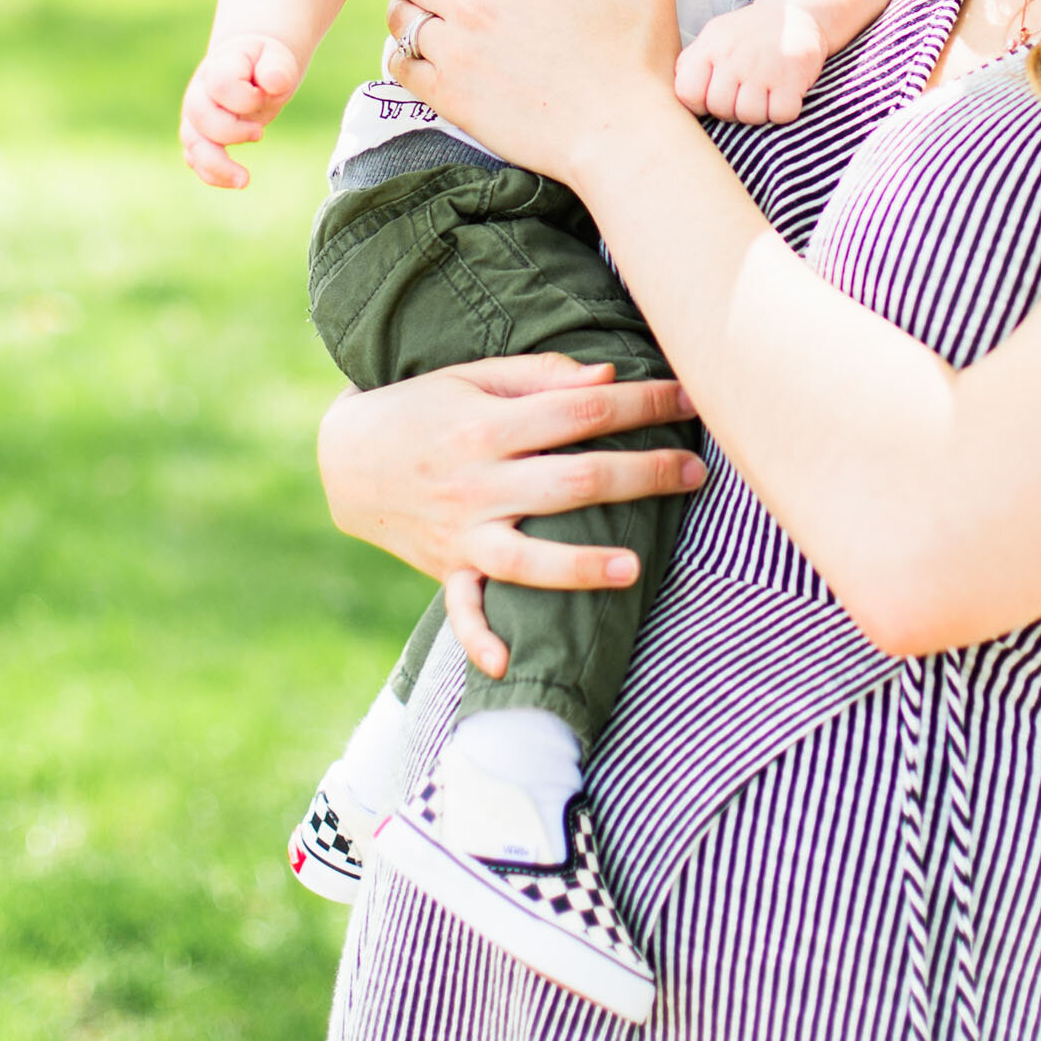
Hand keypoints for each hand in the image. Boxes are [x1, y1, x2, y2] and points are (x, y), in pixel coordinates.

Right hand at [181, 33, 302, 187]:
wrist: (252, 67)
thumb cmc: (266, 63)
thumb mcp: (278, 59)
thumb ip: (278, 68)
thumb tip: (274, 82)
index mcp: (219, 67)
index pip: (220, 84)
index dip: (246, 97)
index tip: (265, 96)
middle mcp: (200, 91)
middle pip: (200, 115)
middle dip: (231, 131)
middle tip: (260, 133)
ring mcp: (196, 116)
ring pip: (192, 143)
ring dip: (217, 164)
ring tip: (244, 180)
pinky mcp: (199, 136)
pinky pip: (195, 159)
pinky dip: (213, 175)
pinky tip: (238, 181)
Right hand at [317, 355, 703, 678]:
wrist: (345, 458)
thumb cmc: (423, 408)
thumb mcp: (471, 376)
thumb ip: (539, 378)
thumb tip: (608, 381)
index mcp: (487, 427)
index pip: (579, 413)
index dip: (640, 403)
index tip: (688, 398)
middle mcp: (476, 483)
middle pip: (571, 482)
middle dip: (640, 476)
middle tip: (695, 472)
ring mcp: (460, 532)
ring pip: (525, 557)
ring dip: (579, 567)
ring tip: (633, 568)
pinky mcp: (445, 568)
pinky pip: (462, 610)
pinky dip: (480, 639)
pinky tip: (508, 664)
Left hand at [384, 0, 681, 183]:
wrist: (622, 137)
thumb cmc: (636, 57)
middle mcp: (472, 4)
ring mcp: (456, 53)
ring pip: (398, 16)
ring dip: (405, 8)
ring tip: (423, 8)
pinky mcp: (451, 97)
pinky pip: (400, 65)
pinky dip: (404, 55)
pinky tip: (424, 53)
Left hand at [675, 0, 826, 125]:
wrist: (796, 12)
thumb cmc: (748, 34)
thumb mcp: (713, 37)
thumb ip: (691, 64)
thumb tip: (680, 97)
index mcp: (710, 47)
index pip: (687, 93)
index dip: (699, 104)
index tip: (713, 97)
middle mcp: (733, 56)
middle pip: (720, 108)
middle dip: (731, 110)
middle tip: (743, 95)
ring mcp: (764, 67)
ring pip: (750, 115)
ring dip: (758, 112)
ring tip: (763, 94)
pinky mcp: (793, 77)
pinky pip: (780, 115)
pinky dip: (783, 111)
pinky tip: (783, 94)